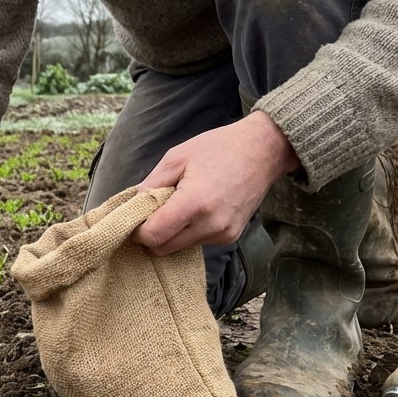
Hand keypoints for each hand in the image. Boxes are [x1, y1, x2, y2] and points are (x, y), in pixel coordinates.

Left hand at [131, 111, 298, 255]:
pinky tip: (196, 208)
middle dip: (151, 234)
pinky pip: (198, 242)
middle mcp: (210, 225)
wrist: (264, 150)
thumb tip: (134, 207)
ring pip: (179, 247)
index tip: (133, 218)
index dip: (137, 231)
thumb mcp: (176, 158)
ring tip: (179, 204)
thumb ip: (150, 185)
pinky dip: (188, 231)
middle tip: (151, 211)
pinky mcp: (231, 237)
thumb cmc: (218, 148)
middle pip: (163, 248)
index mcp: (194, 203)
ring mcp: (223, 234)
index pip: (153, 236)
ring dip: (171, 232)